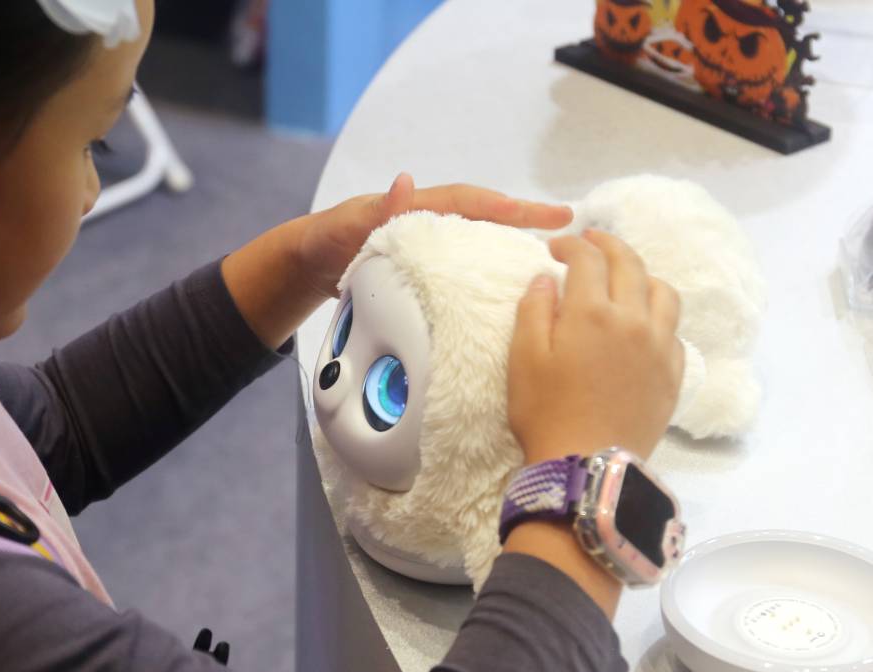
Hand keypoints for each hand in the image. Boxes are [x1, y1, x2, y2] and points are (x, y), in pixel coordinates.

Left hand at [291, 173, 573, 298]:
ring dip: (512, 246)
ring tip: (550, 261)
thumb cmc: (323, 241)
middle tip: (569, 232)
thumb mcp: (346, 226)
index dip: (511, 207)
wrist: (304, 265)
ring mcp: (428, 245)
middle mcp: (430, 222)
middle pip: (486, 219)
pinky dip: (487, 270)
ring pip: (478, 240)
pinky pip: (462, 265)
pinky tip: (506, 291)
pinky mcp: (422, 268)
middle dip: (526, 222)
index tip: (549, 216)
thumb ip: (376, 210)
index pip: (472, 203)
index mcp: (418, 208)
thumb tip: (404, 180)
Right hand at [508, 230, 684, 463]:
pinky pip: (674, 331)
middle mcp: (633, 320)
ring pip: (663, 293)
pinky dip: (658, 317)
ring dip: (643, 275)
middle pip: (630, 264)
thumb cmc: (545, 413)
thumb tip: (547, 278)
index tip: (555, 249)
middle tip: (592, 241)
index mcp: (592, 312)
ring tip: (626, 278)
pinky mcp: (673, 374)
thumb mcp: (523, 359)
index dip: (571, 245)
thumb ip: (534, 310)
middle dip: (609, 245)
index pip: (587, 258)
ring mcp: (660, 347)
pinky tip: (644, 325)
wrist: (587, 466)